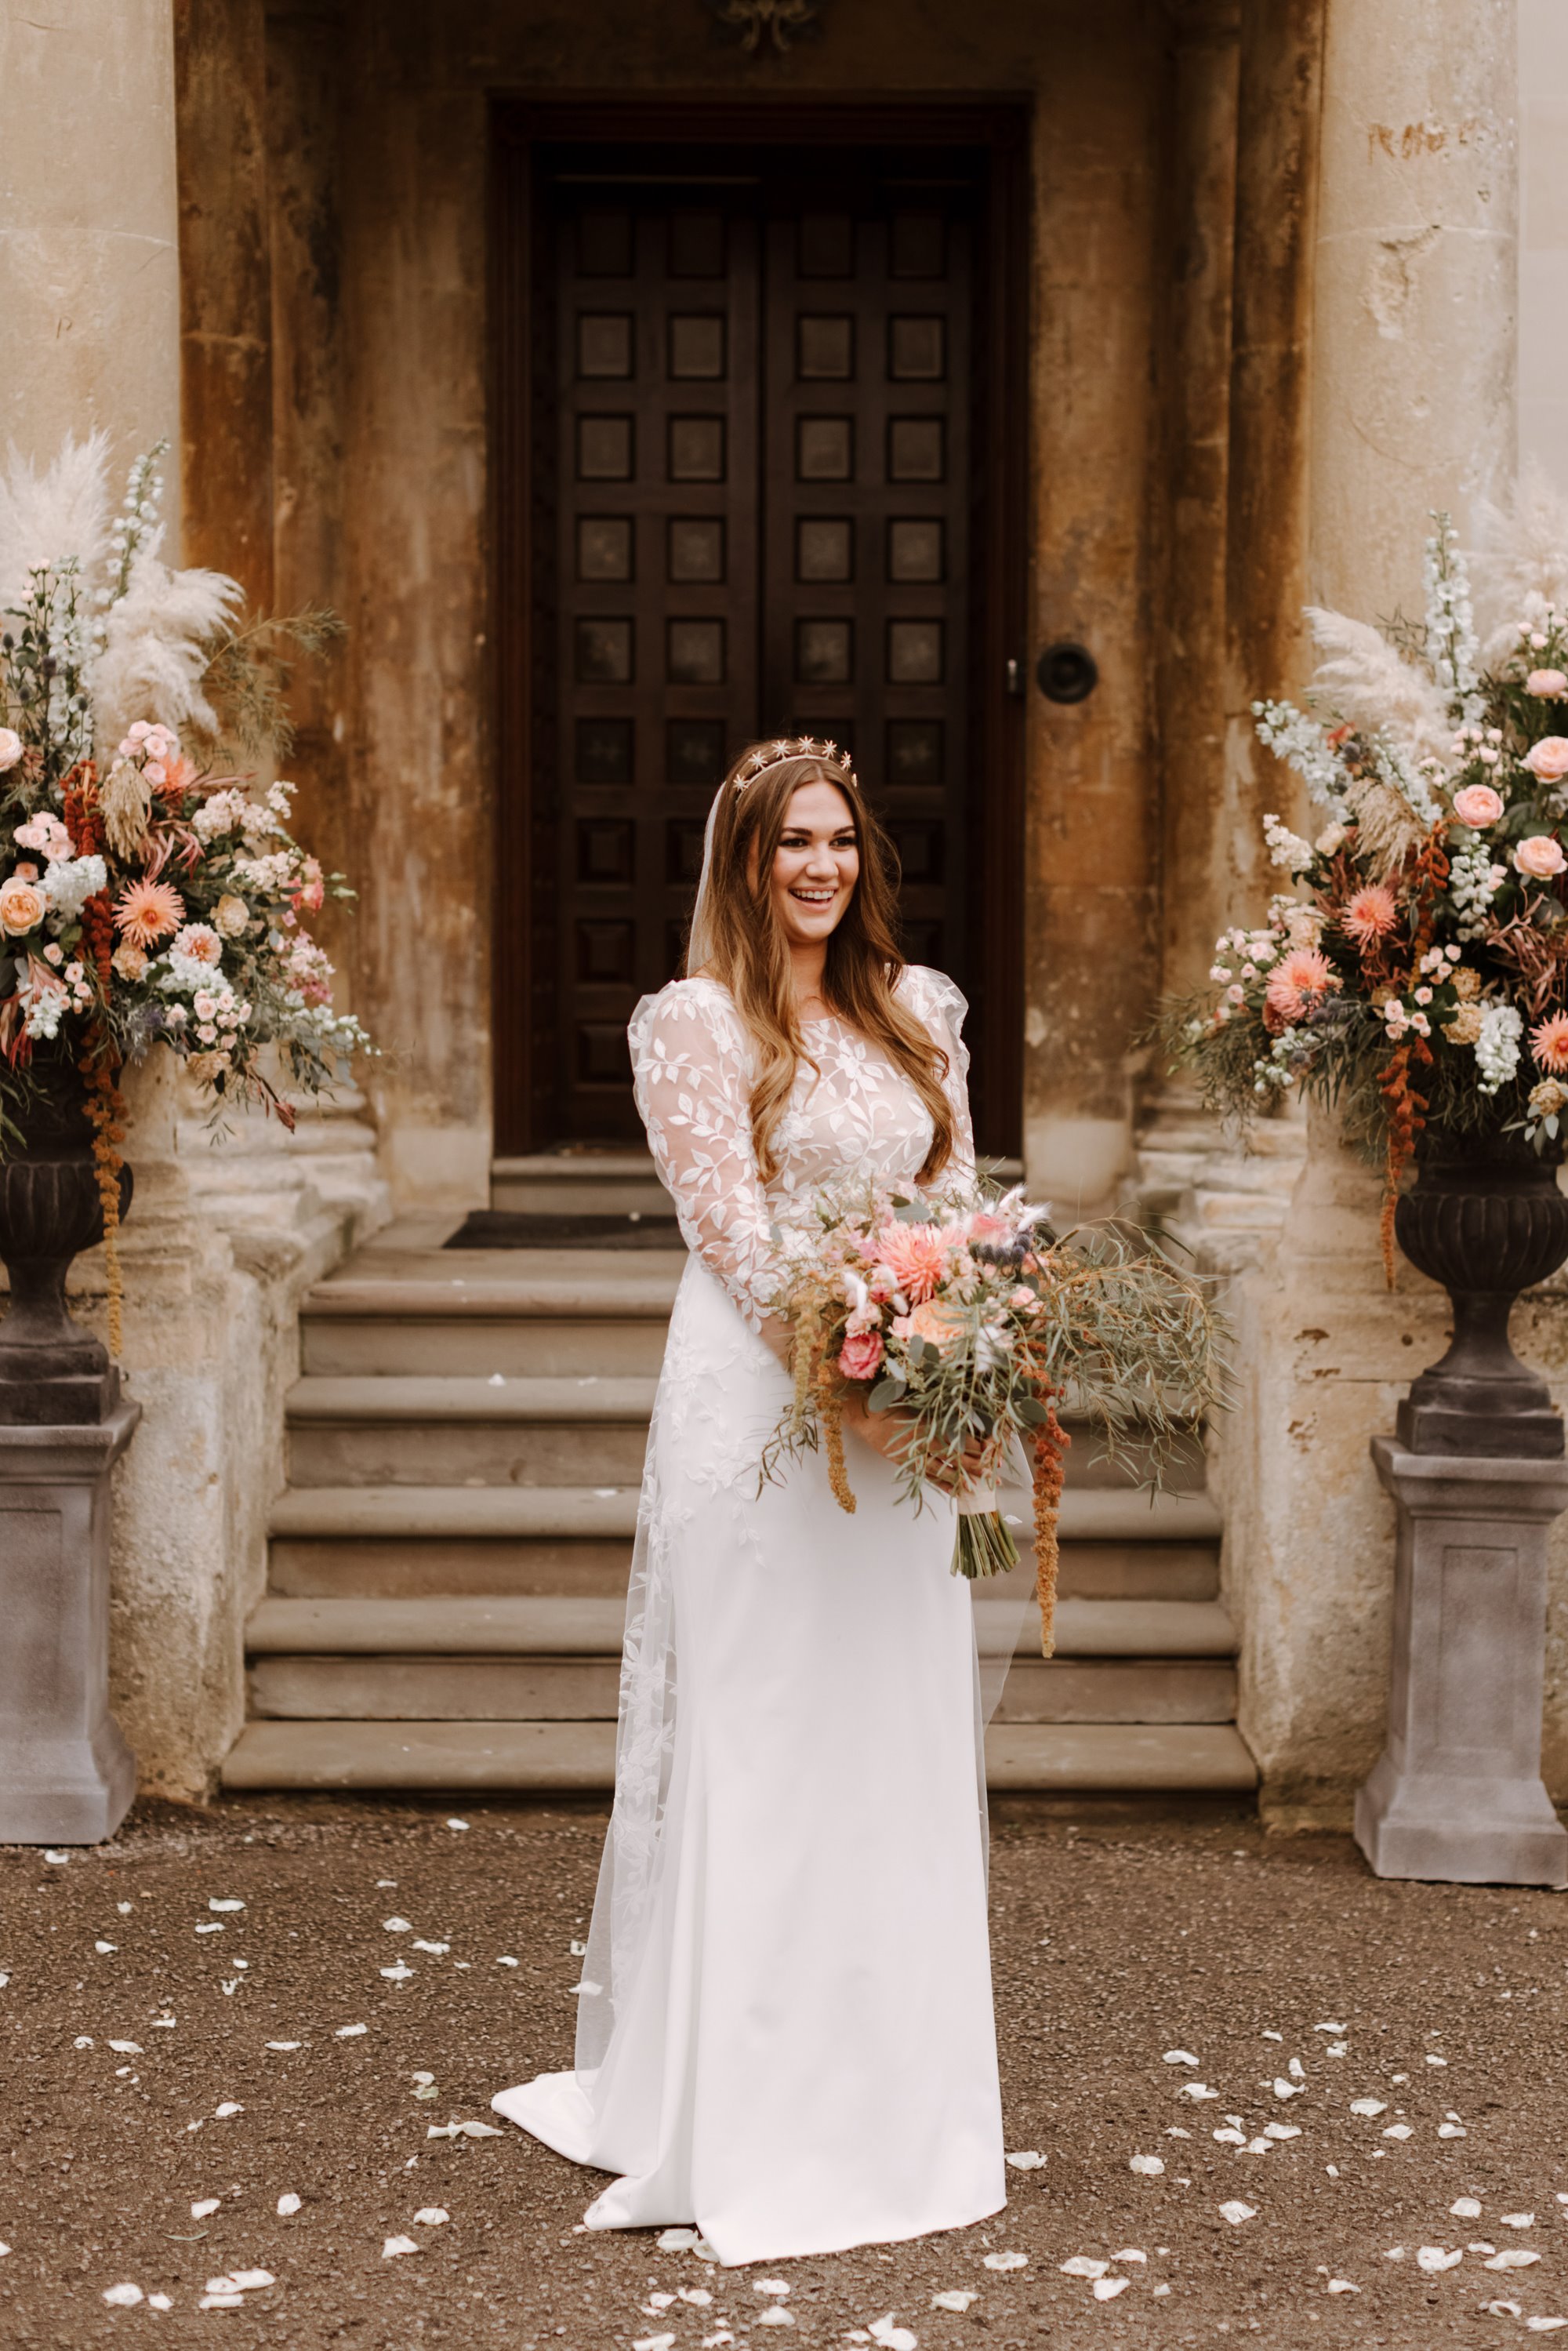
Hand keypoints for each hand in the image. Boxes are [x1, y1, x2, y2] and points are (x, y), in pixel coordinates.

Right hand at [842, 1393, 987, 1495]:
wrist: (865, 1417)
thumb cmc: (891, 1403)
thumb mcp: (915, 1401)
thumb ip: (937, 1408)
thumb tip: (963, 1410)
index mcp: (922, 1425)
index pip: (952, 1438)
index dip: (971, 1444)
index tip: (988, 1447)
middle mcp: (919, 1443)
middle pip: (950, 1457)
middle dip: (971, 1464)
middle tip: (990, 1471)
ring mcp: (912, 1456)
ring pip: (939, 1470)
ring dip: (958, 1478)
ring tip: (975, 1486)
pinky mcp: (906, 1464)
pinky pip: (926, 1476)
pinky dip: (941, 1484)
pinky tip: (954, 1491)